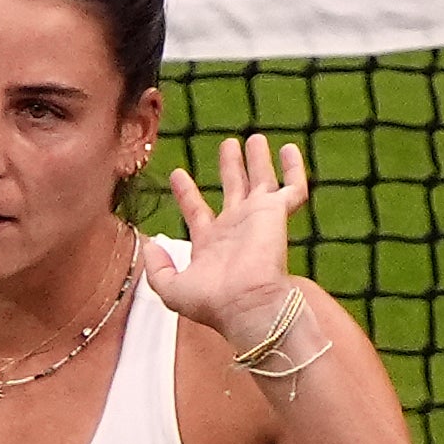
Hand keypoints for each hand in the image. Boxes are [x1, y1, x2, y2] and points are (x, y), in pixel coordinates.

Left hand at [155, 130, 312, 339]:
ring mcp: (258, 219)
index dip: (187, 192)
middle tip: (227, 144)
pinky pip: (293, 187)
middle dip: (229, 167)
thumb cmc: (211, 302)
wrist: (246, 304)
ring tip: (254, 139)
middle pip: (233, 189)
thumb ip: (157, 266)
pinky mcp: (277, 214)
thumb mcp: (170, 288)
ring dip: (257, 161)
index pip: (197, 211)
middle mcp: (235, 228)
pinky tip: (290, 149)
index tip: (178, 173)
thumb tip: (150, 243)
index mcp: (211, 244)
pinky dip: (294, 169)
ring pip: (261, 182)